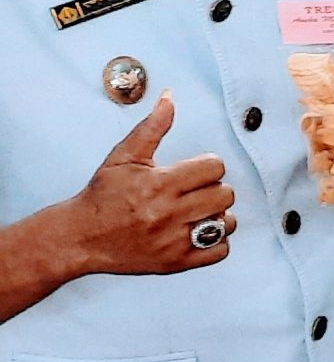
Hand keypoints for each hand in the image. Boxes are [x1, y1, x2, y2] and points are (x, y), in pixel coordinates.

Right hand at [63, 97, 233, 275]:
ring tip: (197, 211)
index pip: (214, 168)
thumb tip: (169, 97)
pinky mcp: (175, 263)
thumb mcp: (124, 156)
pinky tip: (199, 231)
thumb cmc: (103, 195)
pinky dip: (216, 242)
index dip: (207, 166)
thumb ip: (152, 127)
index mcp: (159, 184)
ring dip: (218, 215)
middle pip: (224, 194)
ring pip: (226, 223)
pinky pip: (219, 252)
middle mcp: (168, 214)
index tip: (193, 171)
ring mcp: (173, 241)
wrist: (80, 237)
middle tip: (194, 191)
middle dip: (213, 188)